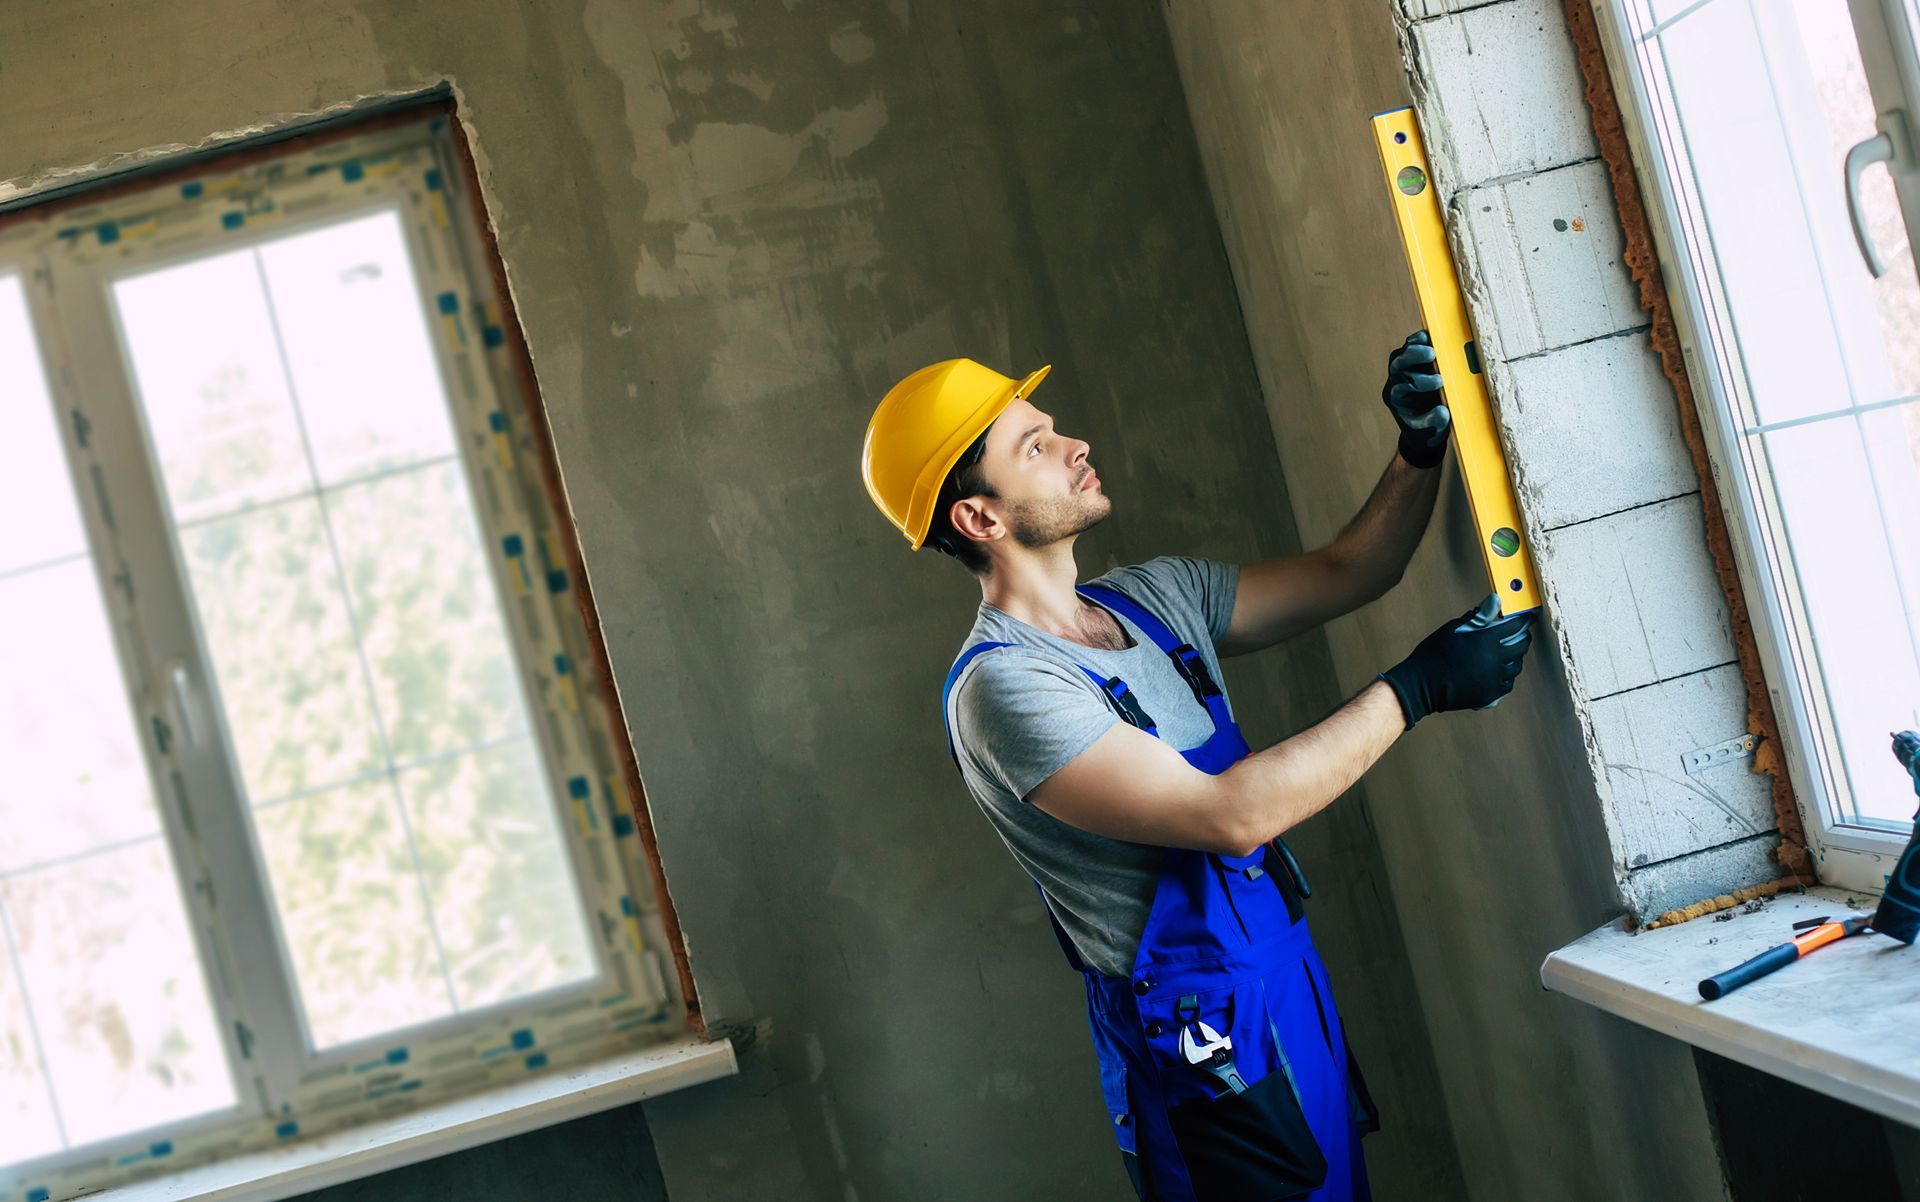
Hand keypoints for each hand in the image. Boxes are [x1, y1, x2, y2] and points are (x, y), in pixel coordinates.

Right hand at [1378, 594, 1533, 728]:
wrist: (1422, 685)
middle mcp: (1495, 660)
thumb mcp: (1454, 628)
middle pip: (1521, 647)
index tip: (1526, 617)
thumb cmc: (1435, 652)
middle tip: (1519, 634)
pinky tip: (1498, 672)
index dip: (1523, 619)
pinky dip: (1506, 677)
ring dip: (1515, 658)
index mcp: (1487, 640)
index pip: (1515, 626)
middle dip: (1523, 637)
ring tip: (1508, 654)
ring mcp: (1494, 680)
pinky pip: (1507, 684)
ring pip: (1516, 667)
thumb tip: (1496, 600)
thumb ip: (1479, 616)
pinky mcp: (1490, 695)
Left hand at [1382, 330, 1448, 468]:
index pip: (1402, 386)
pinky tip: (1430, 336)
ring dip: (1416, 346)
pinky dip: (1419, 340)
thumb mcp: (1430, 432)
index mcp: (1396, 398)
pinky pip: (1411, 346)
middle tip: (1432, 355)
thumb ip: (1434, 422)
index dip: (1420, 382)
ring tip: (1432, 343)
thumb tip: (1443, 412)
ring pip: (1403, 353)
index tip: (1439, 382)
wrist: (1423, 427)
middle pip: (1397, 365)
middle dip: (1414, 358)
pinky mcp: (1413, 360)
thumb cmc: (1425, 429)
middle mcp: (1396, 381)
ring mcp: (1403, 369)